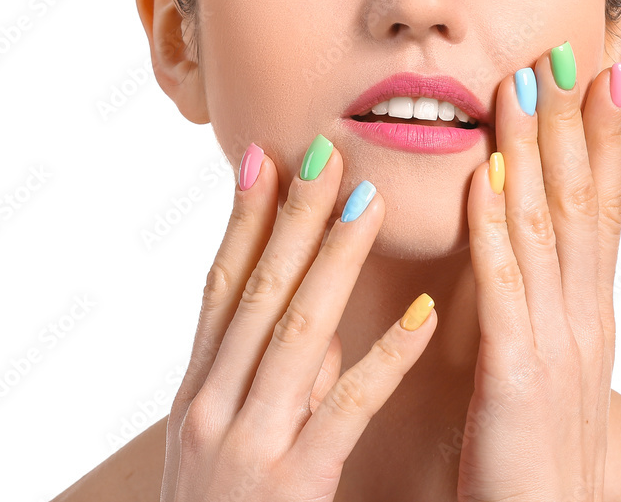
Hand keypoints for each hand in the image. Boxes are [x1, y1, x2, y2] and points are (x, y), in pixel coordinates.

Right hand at [160, 136, 437, 501]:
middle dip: (293, 216)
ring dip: (335, 260)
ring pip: (296, 331)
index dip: (243, 218)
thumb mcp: (218, 443)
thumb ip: (258, 377)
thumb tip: (310, 312)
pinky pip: (347, 406)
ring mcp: (247, 443)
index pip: (220, 285)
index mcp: (196, 391)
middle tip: (327, 151)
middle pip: (258, 290)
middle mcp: (212, 405)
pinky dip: (386, 354)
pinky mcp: (291, 484)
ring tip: (371, 201)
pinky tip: (424, 314)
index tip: (268, 157)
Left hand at [459, 45, 620, 501]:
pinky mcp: (519, 377)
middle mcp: (584, 314)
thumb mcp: (549, 362)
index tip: (604, 70)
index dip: (606, 136)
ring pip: (545, 225)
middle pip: (581, 198)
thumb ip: (540, 300)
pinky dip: (496, 226)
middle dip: (574, 121)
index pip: (601, 205)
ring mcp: (557, 341)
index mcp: (589, 310)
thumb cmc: (533, 449)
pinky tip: (485, 176)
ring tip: (522, 85)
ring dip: (533, 150)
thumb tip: (527, 239)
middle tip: (568, 49)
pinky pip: (505, 286)